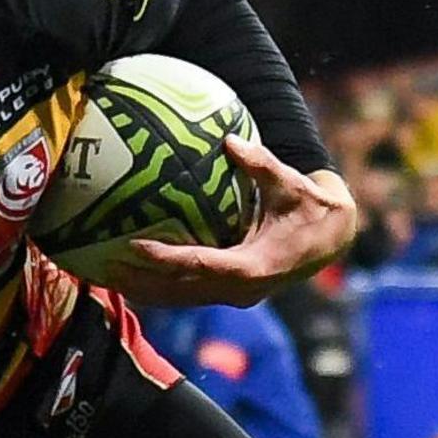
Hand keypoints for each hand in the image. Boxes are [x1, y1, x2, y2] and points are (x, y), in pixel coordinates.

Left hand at [102, 143, 355, 306]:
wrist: (332, 240)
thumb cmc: (312, 208)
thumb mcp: (292, 184)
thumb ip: (263, 165)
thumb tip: (231, 139)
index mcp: (255, 267)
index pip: (203, 266)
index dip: (168, 259)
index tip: (136, 247)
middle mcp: (242, 289)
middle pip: (182, 290)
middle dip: (143, 281)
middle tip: (104, 267)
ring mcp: (236, 296)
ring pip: (182, 298)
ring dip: (145, 290)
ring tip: (106, 277)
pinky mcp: (231, 293)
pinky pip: (189, 294)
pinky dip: (160, 288)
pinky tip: (131, 279)